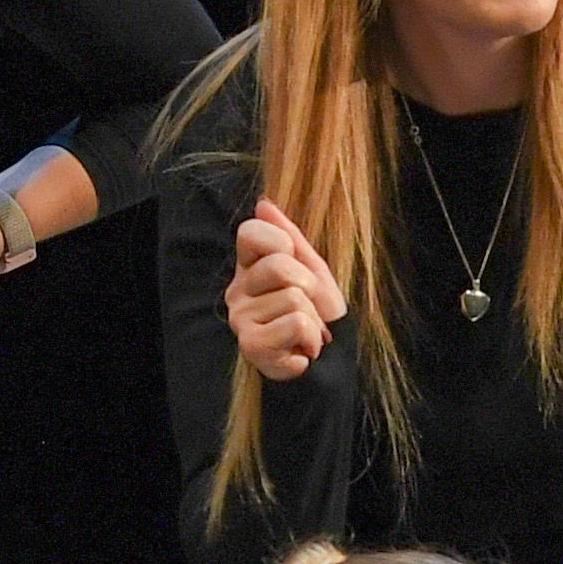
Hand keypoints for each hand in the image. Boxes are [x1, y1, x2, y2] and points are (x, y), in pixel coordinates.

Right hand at [223, 201, 345, 379]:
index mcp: (248, 268)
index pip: (250, 232)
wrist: (325, 361)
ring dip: (313, 320)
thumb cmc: (316, 314)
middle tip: (306, 308)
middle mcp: (236, 291)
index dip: (280, 242)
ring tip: (304, 333)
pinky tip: (299, 350)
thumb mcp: (310, 269)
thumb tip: (263, 202)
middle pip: (280, 265)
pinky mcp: (250, 344)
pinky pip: (296, 324)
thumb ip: (289, 235)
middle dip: (308, 288)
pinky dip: (310, 340)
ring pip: (294, 299)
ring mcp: (240, 318)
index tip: (292, 264)